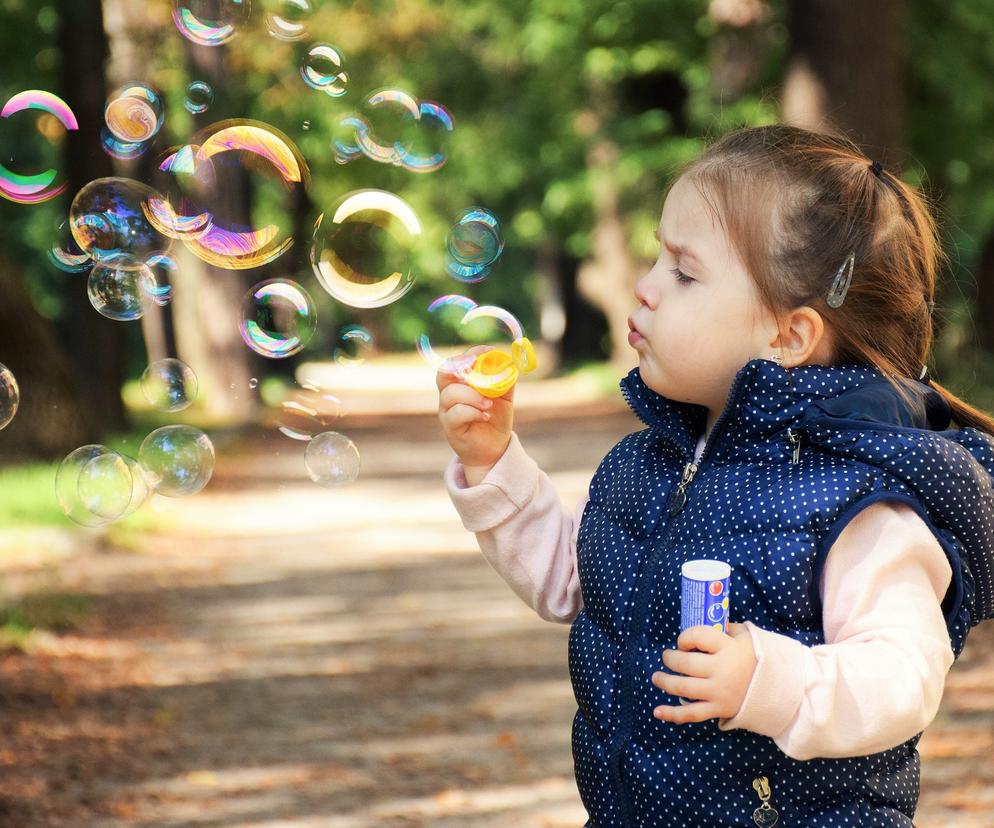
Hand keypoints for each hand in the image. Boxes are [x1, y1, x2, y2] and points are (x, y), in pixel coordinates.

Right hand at [437, 345, 514, 475]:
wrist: (494, 448)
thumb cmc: (495, 418)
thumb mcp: (505, 396)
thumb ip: (506, 379)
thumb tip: (510, 362)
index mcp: (461, 383)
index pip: (457, 362)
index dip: (470, 353)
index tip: (489, 351)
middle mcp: (450, 394)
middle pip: (444, 373)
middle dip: (461, 366)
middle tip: (478, 366)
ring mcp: (447, 411)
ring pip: (451, 394)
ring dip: (472, 395)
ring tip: (489, 404)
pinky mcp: (450, 427)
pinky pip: (456, 413)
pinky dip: (473, 412)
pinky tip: (485, 416)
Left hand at [650, 622, 756, 723]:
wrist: (779, 690)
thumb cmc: (758, 659)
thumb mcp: (747, 637)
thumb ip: (728, 629)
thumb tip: (710, 621)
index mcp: (729, 648)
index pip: (697, 636)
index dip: (684, 637)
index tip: (683, 642)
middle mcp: (722, 670)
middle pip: (685, 663)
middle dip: (670, 659)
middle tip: (666, 657)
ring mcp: (719, 692)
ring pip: (683, 687)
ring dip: (664, 682)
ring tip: (656, 677)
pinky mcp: (719, 709)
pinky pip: (691, 714)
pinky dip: (672, 714)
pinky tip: (657, 712)